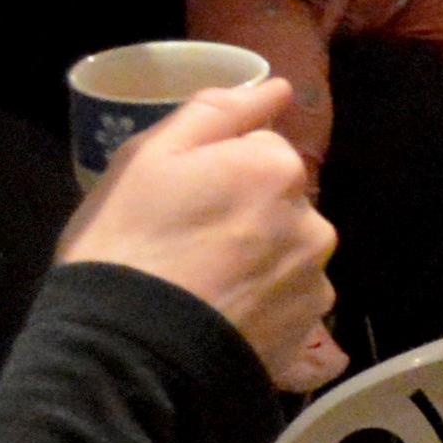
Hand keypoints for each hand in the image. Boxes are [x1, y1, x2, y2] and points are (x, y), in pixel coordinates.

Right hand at [61, 81, 334, 380]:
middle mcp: (312, 222)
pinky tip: (228, 323)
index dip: (215, 172)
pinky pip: (293, 312)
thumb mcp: (148, 157)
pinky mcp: (306, 335)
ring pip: (288, 257)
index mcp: (276, 168)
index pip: (258, 150)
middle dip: (244, 217)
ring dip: (259, 265)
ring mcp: (314, 283)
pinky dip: (267, 313)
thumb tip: (277, 88)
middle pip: (279, 204)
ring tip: (202, 292)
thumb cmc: (127, 243)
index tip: (179, 200)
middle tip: (184, 248)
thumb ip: (217, 112)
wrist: (128, 354)